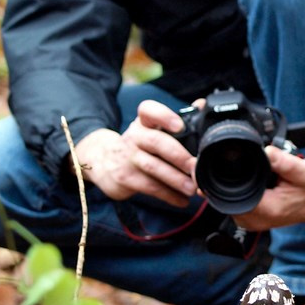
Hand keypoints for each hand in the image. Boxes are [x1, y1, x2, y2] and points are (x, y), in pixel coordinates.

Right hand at [74, 100, 197, 205]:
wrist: (103, 161)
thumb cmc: (139, 144)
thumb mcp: (151, 129)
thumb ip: (177, 119)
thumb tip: (202, 104)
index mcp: (144, 122)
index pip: (148, 110)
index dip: (164, 116)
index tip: (180, 126)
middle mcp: (134, 136)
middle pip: (155, 141)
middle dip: (178, 155)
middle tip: (195, 167)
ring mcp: (128, 157)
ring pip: (153, 167)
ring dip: (176, 180)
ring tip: (192, 188)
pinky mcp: (125, 178)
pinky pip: (150, 187)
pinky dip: (168, 195)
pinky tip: (182, 200)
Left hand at [233, 145, 304, 230]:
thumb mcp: (302, 171)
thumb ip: (283, 161)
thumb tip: (266, 151)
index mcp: (268, 210)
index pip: (237, 194)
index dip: (238, 179)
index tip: (248, 169)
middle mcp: (258, 220)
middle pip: (231, 198)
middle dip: (240, 182)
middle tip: (260, 175)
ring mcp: (253, 224)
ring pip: (232, 202)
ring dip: (241, 189)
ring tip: (260, 182)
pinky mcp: (252, 222)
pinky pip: (237, 206)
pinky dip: (244, 195)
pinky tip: (258, 189)